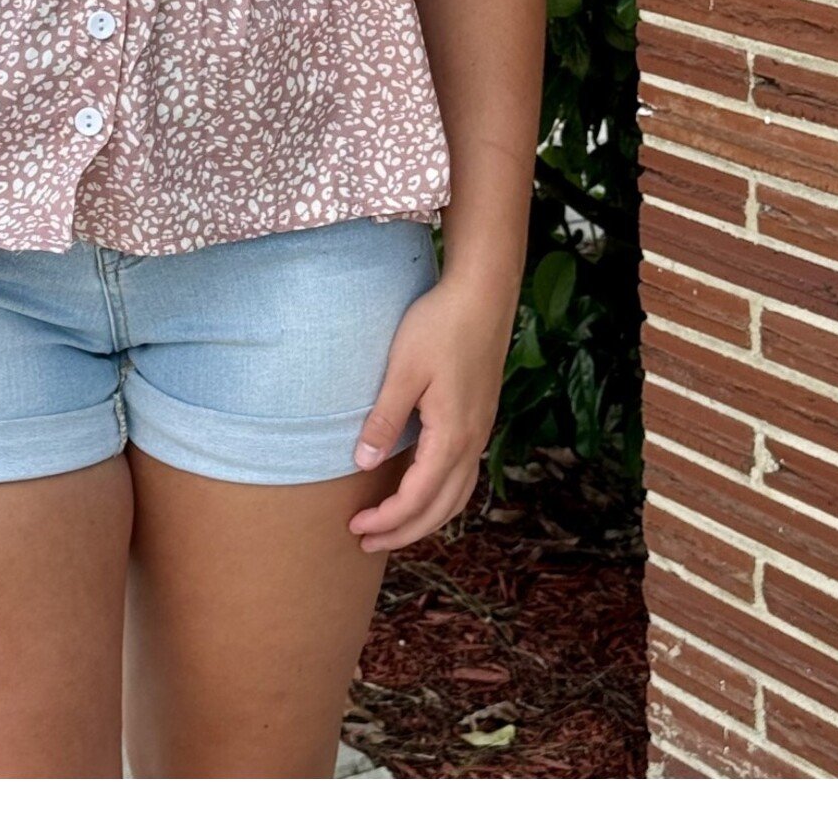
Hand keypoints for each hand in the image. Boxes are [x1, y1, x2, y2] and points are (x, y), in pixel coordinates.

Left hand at [345, 267, 518, 553]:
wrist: (483, 294)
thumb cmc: (440, 325)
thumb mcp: (403, 370)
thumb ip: (384, 420)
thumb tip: (363, 464)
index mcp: (452, 436)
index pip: (417, 498)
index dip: (386, 519)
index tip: (354, 527)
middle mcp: (473, 442)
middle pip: (441, 508)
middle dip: (404, 531)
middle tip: (367, 543)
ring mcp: (481, 432)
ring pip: (458, 496)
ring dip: (426, 518)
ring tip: (395, 528)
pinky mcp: (481, 419)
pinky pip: (463, 476)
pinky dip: (442, 496)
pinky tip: (424, 490)